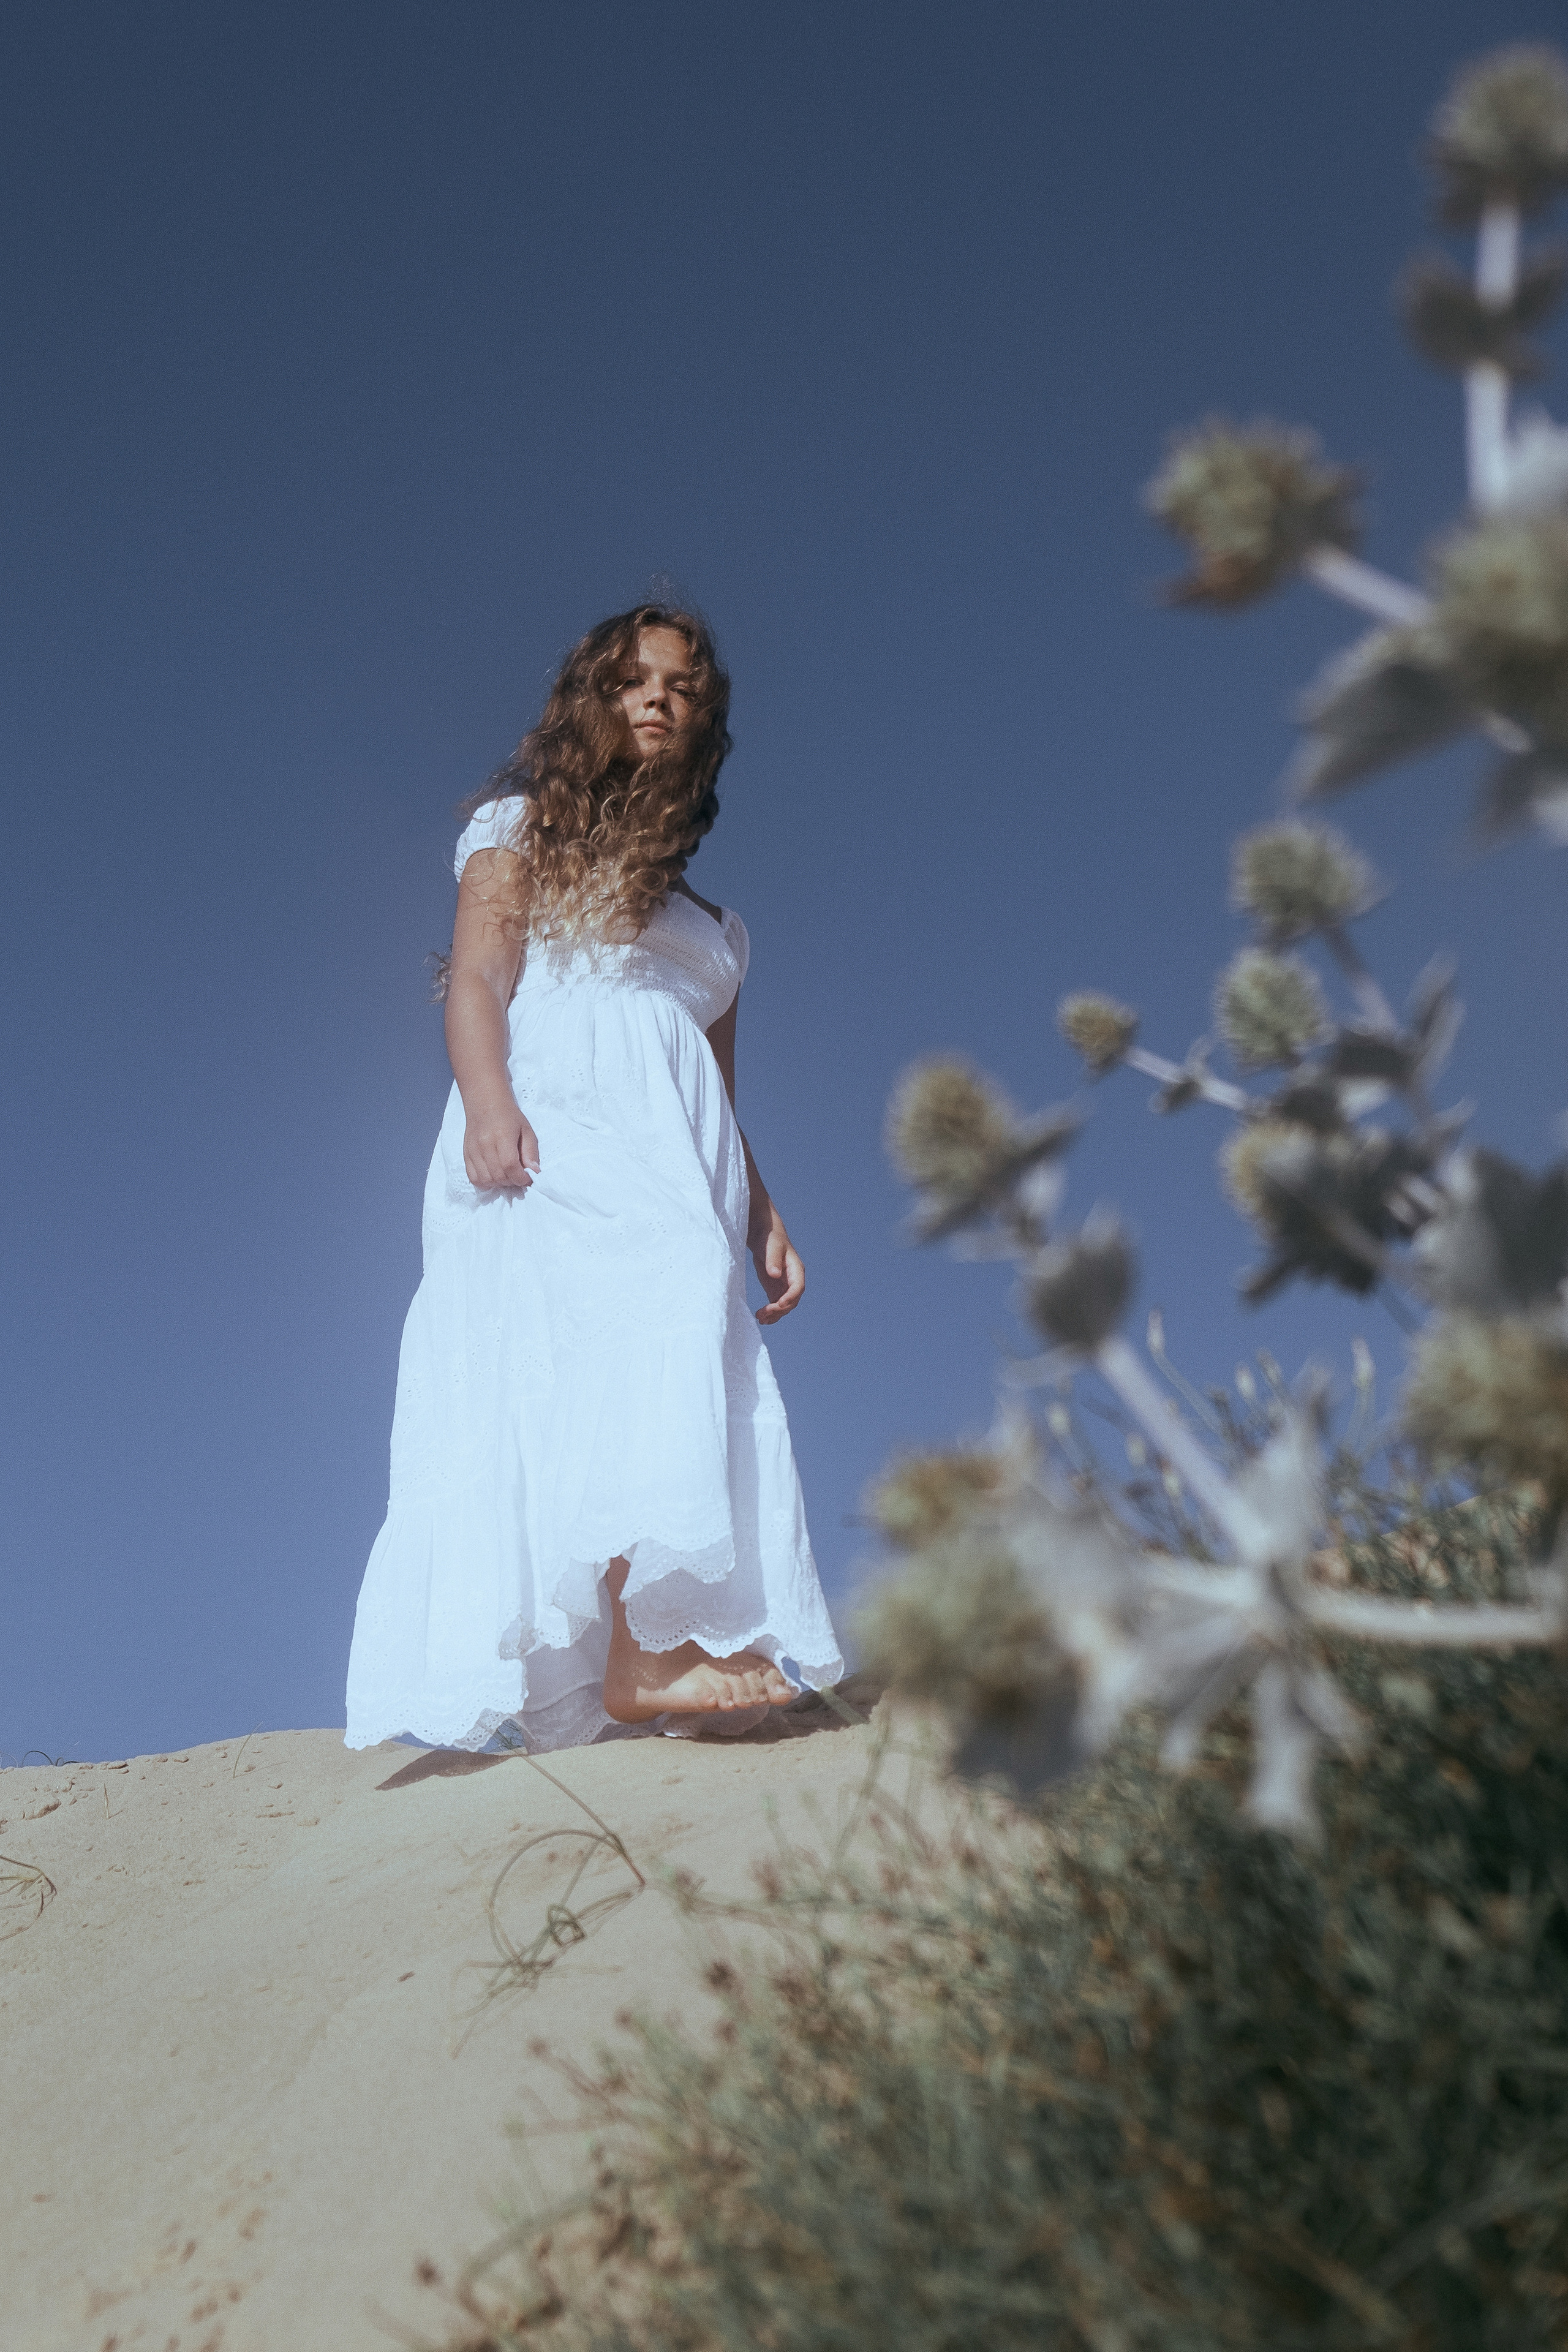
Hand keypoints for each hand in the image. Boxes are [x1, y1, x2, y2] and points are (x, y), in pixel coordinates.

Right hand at [463, 1098, 540, 1191]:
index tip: (528, 1178)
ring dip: (499, 1183)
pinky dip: (485, 1182)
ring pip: (486, 1180)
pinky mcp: (466, 1154)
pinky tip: (494, 1175)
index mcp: (503, 1136)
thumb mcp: (526, 1130)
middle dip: (512, 1182)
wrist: (485, 1103)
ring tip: (507, 1175)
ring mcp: (473, 1150)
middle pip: (498, 1176)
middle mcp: (485, 1144)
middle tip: (518, 1175)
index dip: (521, 1178)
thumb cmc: (509, 1116)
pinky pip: (473, 1178)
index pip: (510, 1166)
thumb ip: (531, 1152)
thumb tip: (534, 1172)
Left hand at [750, 1201, 803, 1323]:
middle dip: (779, 1310)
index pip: (798, 1288)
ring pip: (784, 1306)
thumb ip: (773, 1260)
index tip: (778, 1305)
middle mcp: (793, 1279)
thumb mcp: (771, 1246)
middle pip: (791, 1300)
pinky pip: (776, 1304)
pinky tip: (761, 1317)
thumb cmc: (769, 1237)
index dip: (790, 1298)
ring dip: (774, 1314)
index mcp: (796, 1269)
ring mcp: (784, 1285)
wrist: (763, 1233)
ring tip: (760, 1319)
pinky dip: (770, 1312)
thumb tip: (775, 1275)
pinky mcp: (775, 1288)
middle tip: (763, 1315)